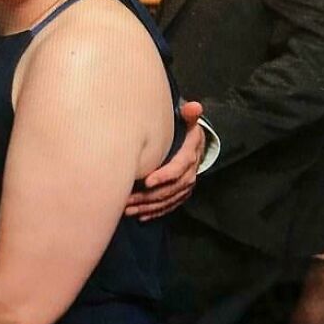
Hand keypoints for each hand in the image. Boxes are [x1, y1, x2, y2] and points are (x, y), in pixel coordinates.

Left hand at [125, 101, 203, 220]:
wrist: (195, 143)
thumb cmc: (185, 130)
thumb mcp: (188, 120)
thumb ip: (189, 115)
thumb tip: (194, 107)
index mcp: (190, 155)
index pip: (178, 169)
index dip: (164, 176)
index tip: (147, 181)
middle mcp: (190, 173)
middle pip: (170, 190)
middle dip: (149, 197)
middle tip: (128, 199)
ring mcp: (185, 185)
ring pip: (167, 201)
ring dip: (148, 207)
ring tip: (129, 209)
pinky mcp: (180, 193)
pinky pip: (169, 206)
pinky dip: (155, 212)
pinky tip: (141, 216)